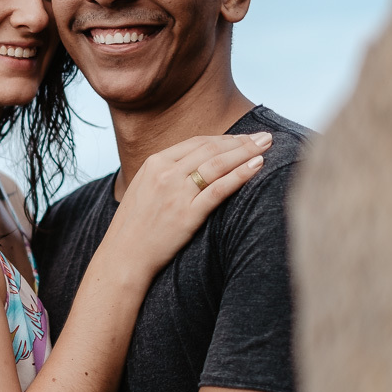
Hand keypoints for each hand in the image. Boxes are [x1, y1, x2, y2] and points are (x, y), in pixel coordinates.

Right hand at [106, 132, 271, 278]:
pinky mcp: (187, 214)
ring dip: (246, 152)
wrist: (124, 255)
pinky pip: (219, 189)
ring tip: (267, 146)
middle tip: (264, 137)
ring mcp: (176, 193)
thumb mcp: (144, 187)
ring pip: (218, 164)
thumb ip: (167, 172)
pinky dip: (240, 175)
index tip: (243, 138)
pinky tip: (257, 166)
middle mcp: (165, 173)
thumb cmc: (135, 224)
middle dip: (241, 141)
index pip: (196, 142)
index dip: (224, 138)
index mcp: (154, 163)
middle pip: (210, 149)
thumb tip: (196, 163)